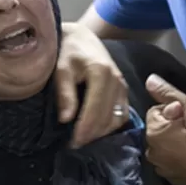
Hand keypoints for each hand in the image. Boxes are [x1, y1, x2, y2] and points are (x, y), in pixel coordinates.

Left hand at [56, 22, 128, 147]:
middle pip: (108, 118)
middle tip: (74, 146)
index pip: (95, 110)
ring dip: (102, 133)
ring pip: (117, 118)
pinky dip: (110, 125)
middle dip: (91, 135)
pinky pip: (122, 114)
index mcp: (101, 73)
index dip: (84, 130)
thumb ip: (65, 93)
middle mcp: (117, 80)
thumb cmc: (67, 52)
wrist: (81, 38)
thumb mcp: (60, 69)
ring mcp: (123, 86)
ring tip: (83, 140)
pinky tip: (95, 131)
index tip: (71, 144)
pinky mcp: (124, 90)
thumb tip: (66, 119)